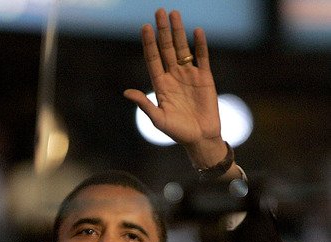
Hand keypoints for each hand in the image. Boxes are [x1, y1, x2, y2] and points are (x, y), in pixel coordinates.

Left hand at [124, 9, 224, 157]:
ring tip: (175, 14)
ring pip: (183, 48)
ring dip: (179, 32)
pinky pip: (202, 57)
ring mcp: (189, 75)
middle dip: (163, 30)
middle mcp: (173, 76)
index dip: (149, 43)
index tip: (145, 27)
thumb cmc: (177, 131)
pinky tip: (197, 31)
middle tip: (159, 11)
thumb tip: (126, 92)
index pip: (153, 58)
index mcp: (160, 84)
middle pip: (167, 48)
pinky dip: (200, 45)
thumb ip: (144, 104)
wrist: (200, 138)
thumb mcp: (158, 119)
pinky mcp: (205, 78)